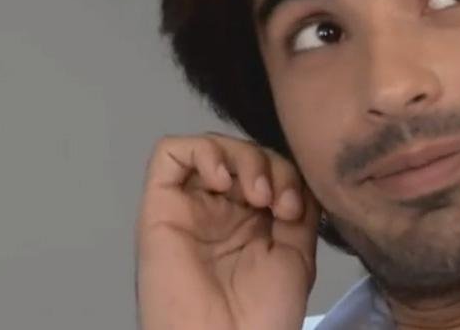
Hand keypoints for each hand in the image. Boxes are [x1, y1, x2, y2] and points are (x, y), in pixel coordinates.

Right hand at [135, 133, 319, 329]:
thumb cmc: (263, 311)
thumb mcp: (297, 254)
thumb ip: (299, 211)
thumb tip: (299, 178)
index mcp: (250, 220)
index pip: (269, 169)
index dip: (287, 175)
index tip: (294, 209)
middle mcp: (218, 208)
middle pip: (242, 154)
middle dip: (269, 166)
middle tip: (277, 204)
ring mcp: (189, 205)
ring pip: (212, 148)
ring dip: (243, 158)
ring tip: (257, 195)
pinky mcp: (160, 206)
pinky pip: (170, 153)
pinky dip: (202, 152)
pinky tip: (223, 181)